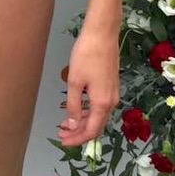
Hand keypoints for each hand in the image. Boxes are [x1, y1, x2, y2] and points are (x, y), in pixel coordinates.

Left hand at [58, 25, 119, 147]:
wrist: (102, 35)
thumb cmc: (86, 56)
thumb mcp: (75, 82)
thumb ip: (73, 105)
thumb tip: (72, 124)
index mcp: (102, 103)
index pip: (91, 131)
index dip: (77, 139)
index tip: (64, 141)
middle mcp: (111, 101)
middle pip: (96, 126)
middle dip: (79, 132)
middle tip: (61, 133)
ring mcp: (113, 93)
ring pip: (98, 116)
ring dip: (82, 122)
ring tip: (65, 123)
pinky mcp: (111, 85)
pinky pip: (100, 106)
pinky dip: (88, 111)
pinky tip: (76, 109)